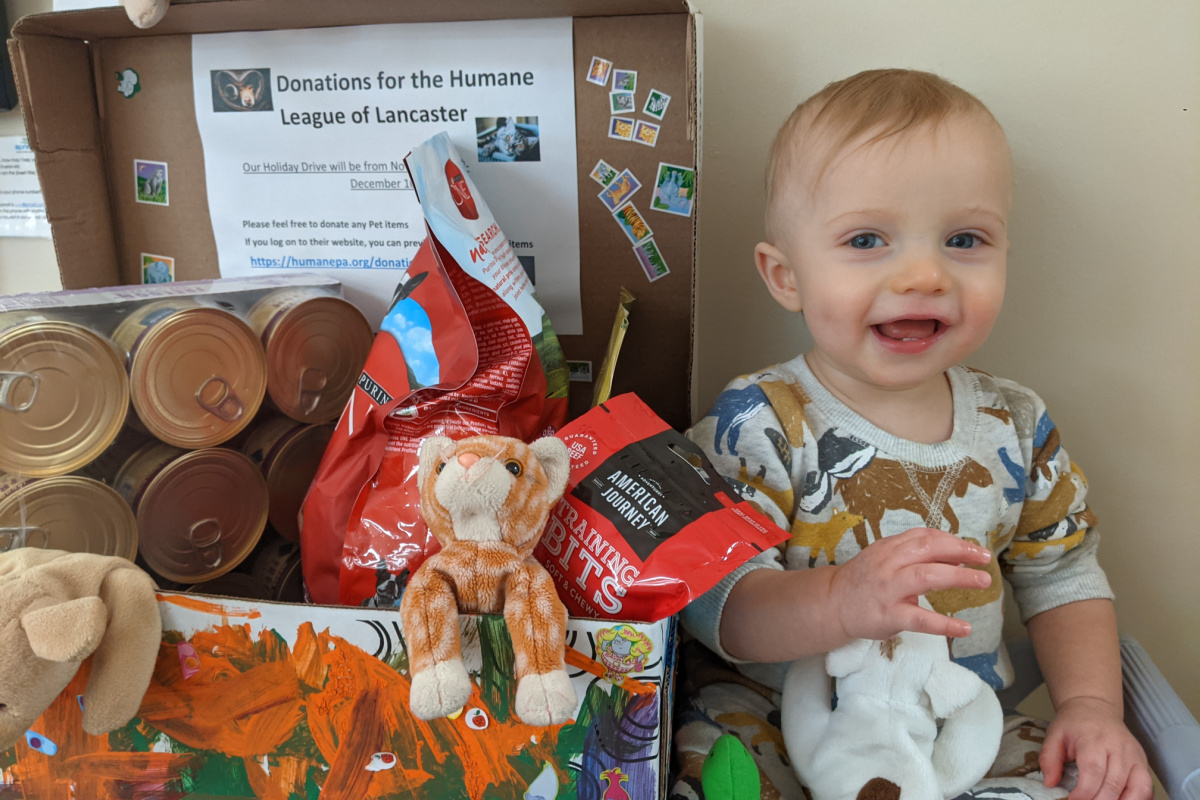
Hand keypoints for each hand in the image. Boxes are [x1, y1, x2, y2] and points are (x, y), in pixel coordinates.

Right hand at [827, 527, 991, 640]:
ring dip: (959, 577)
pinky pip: (921, 618)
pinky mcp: (889, 615)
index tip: (974, 549)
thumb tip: (956, 555)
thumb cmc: (864, 581)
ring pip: (927, 577)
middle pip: (929, 551)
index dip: (952, 540)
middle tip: (985, 559)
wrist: (832, 604)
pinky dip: (945, 623)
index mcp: (889, 548)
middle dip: (961, 552)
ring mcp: (888, 589)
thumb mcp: (885, 559)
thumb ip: (914, 555)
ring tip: (983, 582)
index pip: (925, 537)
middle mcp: (889, 564)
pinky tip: (964, 627)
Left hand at [1041, 696, 1151, 799]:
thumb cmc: (1075, 724)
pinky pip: (1147, 788)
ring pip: (1137, 788)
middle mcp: (1119, 747)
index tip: (1073, 799)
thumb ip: (1049, 758)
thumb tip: (1050, 783)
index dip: (1085, 791)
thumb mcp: (1054, 735)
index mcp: (1094, 738)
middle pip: (1114, 783)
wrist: (1095, 708)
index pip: (1094, 770)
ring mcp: (1134, 756)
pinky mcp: (1143, 763)